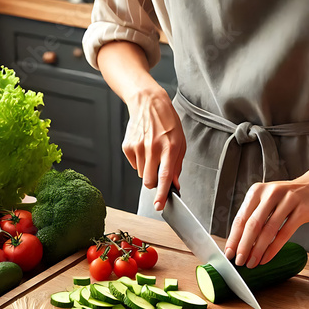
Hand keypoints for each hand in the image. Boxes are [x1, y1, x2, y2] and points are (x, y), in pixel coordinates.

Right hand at [122, 86, 185, 210]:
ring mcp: (138, 147)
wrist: (148, 103)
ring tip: (152, 152)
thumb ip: (177, 166)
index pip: (165, 176)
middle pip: (148, 181)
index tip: (159, 206)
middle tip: (157, 171)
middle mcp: (153, 148)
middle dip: (153, 183)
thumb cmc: (167, 122)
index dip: (161, 193)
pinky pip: (133, 165)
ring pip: (141, 174)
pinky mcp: (127, 146)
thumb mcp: (180, 143)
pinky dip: (139, 161)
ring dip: (147, 169)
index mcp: (169, 147)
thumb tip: (175, 185)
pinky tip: (144, 147)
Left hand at [224, 174, 308, 267]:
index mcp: (257, 191)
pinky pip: (285, 233)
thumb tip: (240, 243)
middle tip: (239, 261)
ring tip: (252, 263)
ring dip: (258, 249)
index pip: (241, 217)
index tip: (228, 253)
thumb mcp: (269, 200)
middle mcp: (270, 193)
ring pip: (268, 230)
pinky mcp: (302, 210)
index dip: (233, 237)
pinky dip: (274, 248)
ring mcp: (287, 200)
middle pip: (252, 224)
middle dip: (244, 245)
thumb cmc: (290, 197)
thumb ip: (256, 215)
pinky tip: (267, 258)